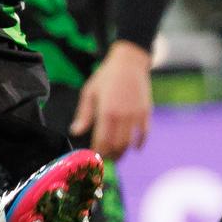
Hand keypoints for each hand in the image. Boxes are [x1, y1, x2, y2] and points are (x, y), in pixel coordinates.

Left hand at [71, 41, 152, 159]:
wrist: (129, 62)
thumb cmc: (106, 76)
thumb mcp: (89, 92)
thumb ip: (84, 114)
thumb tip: (75, 132)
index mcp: (106, 112)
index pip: (102, 141)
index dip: (98, 152)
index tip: (94, 157)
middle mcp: (122, 116)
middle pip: (117, 146)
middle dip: (110, 156)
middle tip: (104, 159)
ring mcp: (136, 115)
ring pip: (130, 143)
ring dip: (123, 153)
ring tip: (116, 156)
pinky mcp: (146, 113)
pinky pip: (144, 135)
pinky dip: (140, 144)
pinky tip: (134, 148)